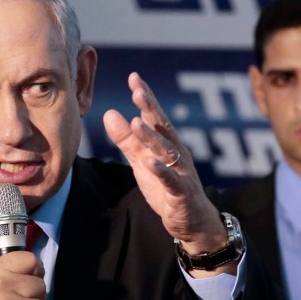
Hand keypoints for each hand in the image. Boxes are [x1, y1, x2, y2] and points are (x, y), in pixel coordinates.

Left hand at [103, 73, 230, 274]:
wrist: (191, 221)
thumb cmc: (167, 188)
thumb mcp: (142, 161)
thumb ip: (126, 140)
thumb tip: (109, 113)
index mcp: (167, 143)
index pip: (155, 116)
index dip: (146, 97)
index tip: (134, 78)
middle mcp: (177, 153)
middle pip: (164, 127)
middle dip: (152, 109)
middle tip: (138, 91)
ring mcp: (181, 172)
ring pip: (167, 152)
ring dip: (152, 138)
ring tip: (137, 123)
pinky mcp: (181, 193)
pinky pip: (171, 181)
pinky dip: (162, 172)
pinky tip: (150, 163)